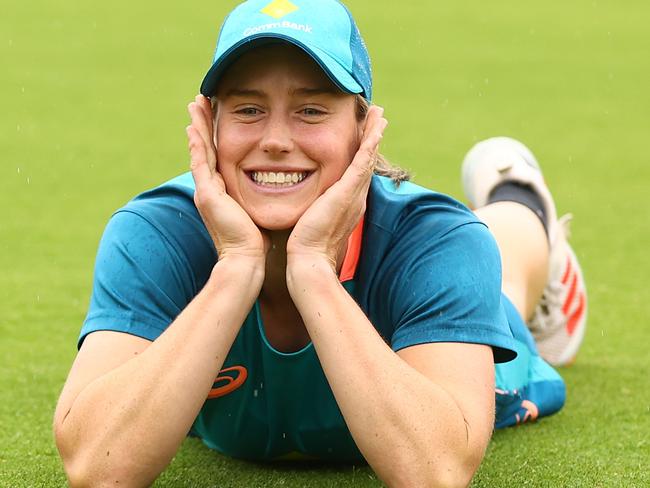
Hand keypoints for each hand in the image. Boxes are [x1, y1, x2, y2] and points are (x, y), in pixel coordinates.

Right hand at [186, 95, 268, 262]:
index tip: (216, 116)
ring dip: (198, 126)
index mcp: (223, 193)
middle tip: (200, 101)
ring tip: (195, 103)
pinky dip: (197, 143)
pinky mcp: (208, 194)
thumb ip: (261, 199)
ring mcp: (207, 191)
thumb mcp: (258, 213)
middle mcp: (211, 190)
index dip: (215, 136)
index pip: (218, 157)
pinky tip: (194, 126)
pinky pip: (201, 162)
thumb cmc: (257, 243)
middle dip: (203, 124)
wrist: (246, 261)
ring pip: (200, 150)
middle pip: (205, 149)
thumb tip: (280, 191)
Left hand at [286, 105, 386, 271]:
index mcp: (347, 204)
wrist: (309, 259)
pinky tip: (376, 127)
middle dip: (372, 139)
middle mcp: (356, 197)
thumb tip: (302, 209)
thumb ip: (312, 212)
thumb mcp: (311, 223)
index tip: (363, 137)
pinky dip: (370, 142)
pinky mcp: (349, 191)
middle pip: (367, 161)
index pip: (356, 173)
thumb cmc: (305, 247)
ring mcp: (355, 194)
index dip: (361, 154)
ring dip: (374, 134)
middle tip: (379, 119)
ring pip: (368, 157)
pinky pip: (363, 160)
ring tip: (380, 115)